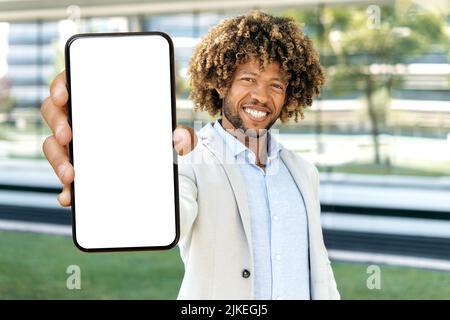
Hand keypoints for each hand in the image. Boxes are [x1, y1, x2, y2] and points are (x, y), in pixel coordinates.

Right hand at [41, 70, 196, 206]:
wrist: (157, 168)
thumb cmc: (156, 139)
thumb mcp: (170, 135)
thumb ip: (180, 136)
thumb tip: (182, 138)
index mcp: (98, 100)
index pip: (71, 83)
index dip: (61, 86)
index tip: (63, 96)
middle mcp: (81, 119)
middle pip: (54, 113)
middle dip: (57, 122)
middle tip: (69, 135)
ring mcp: (76, 144)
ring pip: (54, 146)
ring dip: (57, 159)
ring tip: (71, 173)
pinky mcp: (77, 169)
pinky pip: (65, 177)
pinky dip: (66, 188)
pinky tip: (70, 196)